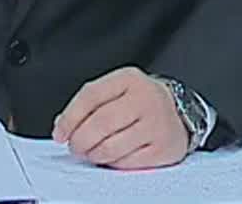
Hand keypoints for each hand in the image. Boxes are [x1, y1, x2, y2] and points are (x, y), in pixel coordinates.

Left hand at [52, 67, 188, 169]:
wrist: (181, 112)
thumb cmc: (140, 101)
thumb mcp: (117, 90)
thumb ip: (90, 103)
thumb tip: (63, 125)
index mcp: (128, 79)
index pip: (91, 95)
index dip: (70, 117)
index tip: (60, 133)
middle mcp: (145, 98)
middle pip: (101, 122)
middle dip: (80, 139)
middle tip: (75, 146)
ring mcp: (157, 124)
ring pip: (113, 146)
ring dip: (94, 154)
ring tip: (90, 152)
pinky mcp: (164, 148)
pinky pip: (128, 162)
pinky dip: (113, 163)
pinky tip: (111, 157)